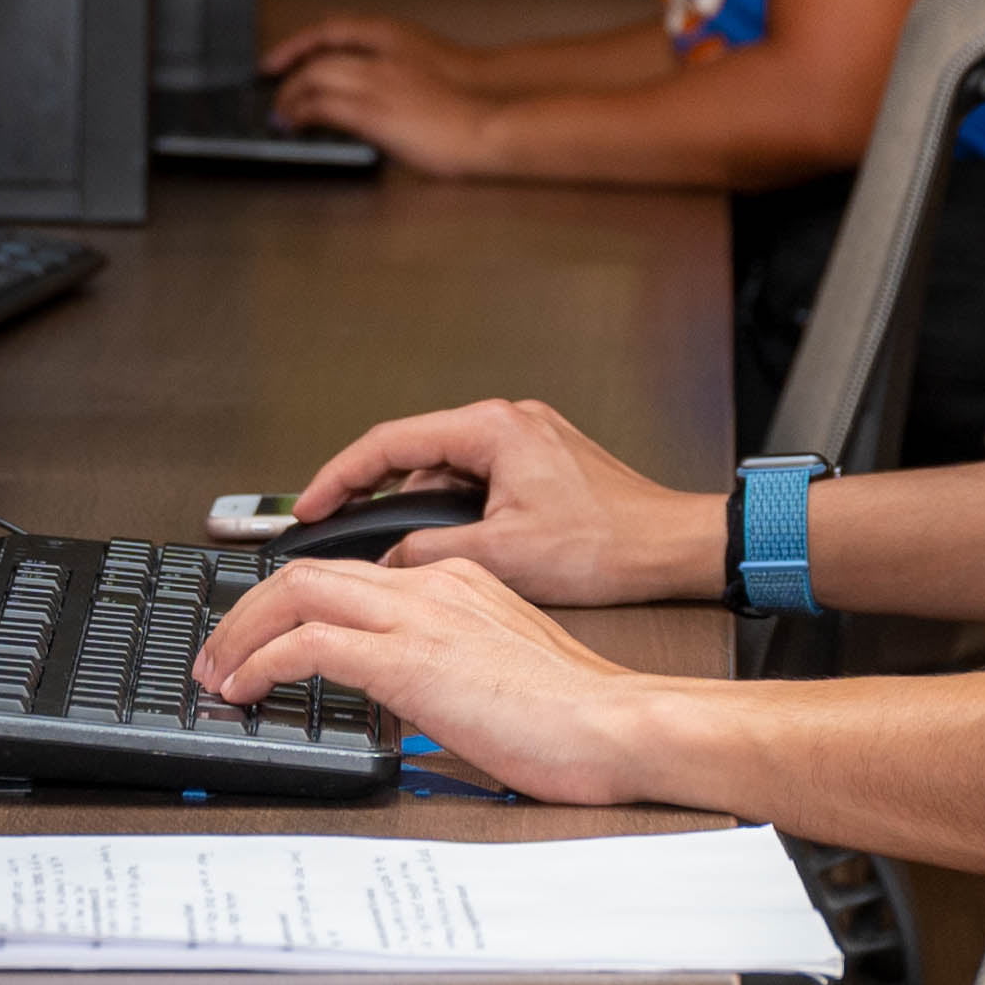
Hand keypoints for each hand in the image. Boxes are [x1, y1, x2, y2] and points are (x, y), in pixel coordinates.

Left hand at [189, 557, 710, 809]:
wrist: (620, 724)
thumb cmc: (580, 714)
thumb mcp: (504, 671)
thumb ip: (453, 665)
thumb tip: (409, 697)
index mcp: (459, 583)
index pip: (354, 574)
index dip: (296, 602)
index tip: (267, 635)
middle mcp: (433, 586)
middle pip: (311, 570)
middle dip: (249, 609)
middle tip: (220, 649)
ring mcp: (420, 617)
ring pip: (298, 593)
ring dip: (242, 632)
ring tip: (217, 670)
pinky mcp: (409, 660)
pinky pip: (309, 645)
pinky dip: (262, 662)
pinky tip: (246, 689)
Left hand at [261, 47, 514, 174]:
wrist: (489, 121)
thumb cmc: (468, 101)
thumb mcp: (426, 67)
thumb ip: (395, 69)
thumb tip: (369, 87)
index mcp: (395, 36)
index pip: (332, 29)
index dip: (298, 43)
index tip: (278, 58)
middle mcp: (380, 54)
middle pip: (317, 56)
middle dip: (289, 75)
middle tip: (275, 94)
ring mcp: (375, 83)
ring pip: (313, 79)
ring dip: (290, 97)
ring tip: (281, 114)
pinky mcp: (371, 113)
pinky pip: (322, 107)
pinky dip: (301, 114)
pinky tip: (295, 124)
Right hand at [287, 396, 720, 609]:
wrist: (674, 548)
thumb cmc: (610, 544)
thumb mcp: (503, 556)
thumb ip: (431, 553)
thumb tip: (387, 561)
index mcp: (491, 429)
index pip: (388, 443)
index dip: (339, 477)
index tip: (310, 504)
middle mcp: (507, 422)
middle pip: (414, 455)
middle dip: (375, 496)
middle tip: (339, 531)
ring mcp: (525, 440)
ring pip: (446, 473)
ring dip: (422, 512)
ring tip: (405, 554)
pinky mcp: (539, 464)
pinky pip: (477, 482)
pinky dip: (455, 513)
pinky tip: (452, 549)